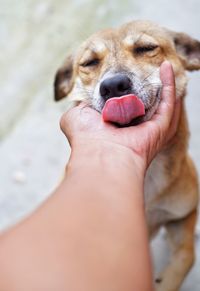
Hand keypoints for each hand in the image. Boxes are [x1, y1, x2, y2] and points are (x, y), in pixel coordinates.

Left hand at [60, 61, 180, 170]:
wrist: (99, 153)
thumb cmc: (86, 137)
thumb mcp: (76, 115)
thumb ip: (81, 105)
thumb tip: (83, 99)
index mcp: (116, 128)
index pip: (126, 107)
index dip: (127, 91)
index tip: (127, 76)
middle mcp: (135, 129)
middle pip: (147, 104)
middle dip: (150, 86)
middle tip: (150, 68)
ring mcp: (150, 129)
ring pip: (162, 102)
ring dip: (164, 83)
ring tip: (164, 65)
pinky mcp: (162, 126)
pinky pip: (169, 101)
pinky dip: (169, 83)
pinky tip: (166, 67)